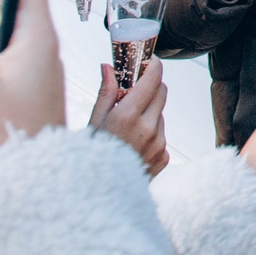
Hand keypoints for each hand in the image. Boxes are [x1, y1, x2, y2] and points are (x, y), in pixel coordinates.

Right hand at [88, 54, 168, 175]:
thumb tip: (108, 67)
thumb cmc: (91, 156)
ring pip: (161, 114)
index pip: (153, 80)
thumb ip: (106, 92)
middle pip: (162, 92)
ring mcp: (158, 144)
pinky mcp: (164, 157)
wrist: (99, 193)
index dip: (153, 66)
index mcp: (128, 117)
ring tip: (128, 127)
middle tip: (134, 91)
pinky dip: (151, 133)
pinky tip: (133, 143)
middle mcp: (148, 129)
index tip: (149, 61)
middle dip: (150, 87)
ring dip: (149, 112)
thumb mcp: (94, 121)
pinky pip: (162, 134)